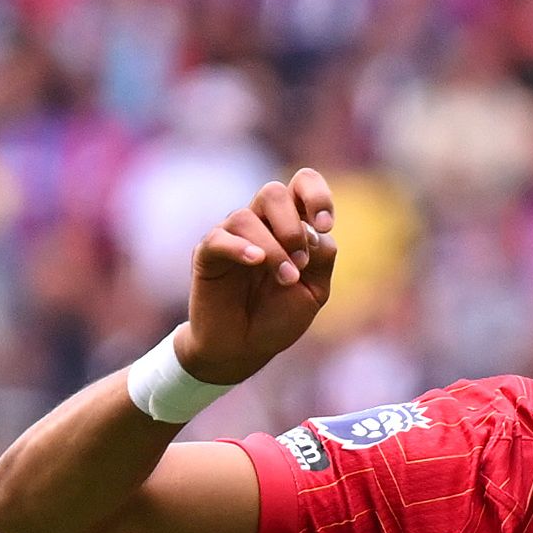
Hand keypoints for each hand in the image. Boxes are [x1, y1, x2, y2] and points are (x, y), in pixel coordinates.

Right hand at [182, 169, 338, 384]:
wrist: (244, 349)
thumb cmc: (278, 317)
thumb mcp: (314, 291)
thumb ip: (322, 258)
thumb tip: (314, 230)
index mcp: (289, 224)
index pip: (302, 183)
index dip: (316, 195)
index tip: (324, 225)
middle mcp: (260, 223)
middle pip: (273, 192)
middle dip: (292, 226)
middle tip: (300, 262)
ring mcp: (232, 236)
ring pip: (247, 216)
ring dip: (274, 249)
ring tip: (286, 279)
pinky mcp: (207, 254)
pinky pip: (220, 238)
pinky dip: (241, 247)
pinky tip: (256, 261)